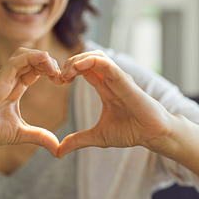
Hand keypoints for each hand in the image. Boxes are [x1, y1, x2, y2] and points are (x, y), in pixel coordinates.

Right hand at [0, 48, 61, 156]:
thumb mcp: (21, 133)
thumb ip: (40, 137)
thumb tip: (57, 149)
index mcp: (16, 88)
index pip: (36, 70)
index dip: (50, 71)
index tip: (63, 81)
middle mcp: (11, 79)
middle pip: (33, 59)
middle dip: (50, 63)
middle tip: (61, 76)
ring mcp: (4, 77)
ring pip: (25, 55)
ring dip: (42, 57)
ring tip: (54, 69)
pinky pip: (16, 61)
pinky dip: (32, 56)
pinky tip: (45, 59)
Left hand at [58, 50, 172, 157]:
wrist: (152, 135)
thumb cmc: (130, 132)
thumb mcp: (97, 137)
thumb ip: (77, 140)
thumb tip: (58, 152)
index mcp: (103, 88)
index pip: (83, 70)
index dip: (68, 72)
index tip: (57, 81)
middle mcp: (109, 80)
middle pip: (87, 59)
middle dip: (69, 63)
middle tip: (59, 76)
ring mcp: (117, 78)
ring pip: (96, 56)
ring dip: (78, 60)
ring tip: (67, 72)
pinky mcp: (124, 81)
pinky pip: (107, 64)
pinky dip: (91, 61)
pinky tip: (77, 67)